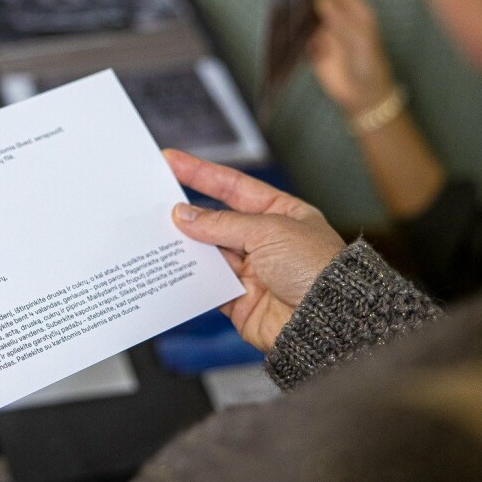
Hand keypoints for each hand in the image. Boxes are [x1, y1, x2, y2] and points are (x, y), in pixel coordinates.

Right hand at [166, 150, 345, 351]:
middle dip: (188, 212)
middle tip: (154, 200)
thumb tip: (185, 216)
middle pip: (217, 220)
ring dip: (186, 245)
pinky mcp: (240, 300)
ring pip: (208, 252)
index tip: (172, 161)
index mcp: (281, 213)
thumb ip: (222, 224)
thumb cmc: (315, 268)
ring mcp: (252, 271)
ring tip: (156, 233)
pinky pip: (207, 285)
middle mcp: (265, 240)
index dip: (202, 173)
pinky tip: (171, 266)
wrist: (327, 321)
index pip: (233, 187)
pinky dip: (190, 277)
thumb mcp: (268, 231)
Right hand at [307, 0, 395, 115]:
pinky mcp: (314, 49)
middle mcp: (338, 17)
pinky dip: (300, 41)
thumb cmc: (369, 62)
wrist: (363, 95)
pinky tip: (309, 47)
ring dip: (301, 19)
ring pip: (306, 18)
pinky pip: (301, 39)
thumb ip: (338, 17)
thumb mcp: (358, 38)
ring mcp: (325, 32)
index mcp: (354, 8)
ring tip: (297, 21)